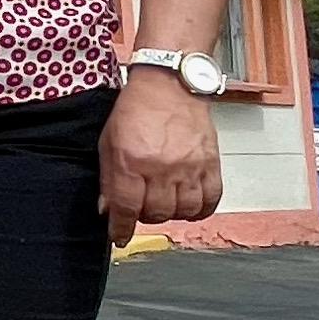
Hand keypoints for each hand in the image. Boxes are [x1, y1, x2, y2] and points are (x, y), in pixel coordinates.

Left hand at [100, 81, 221, 244]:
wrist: (169, 83)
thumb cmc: (137, 108)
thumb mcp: (108, 142)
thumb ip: (108, 178)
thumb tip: (108, 209)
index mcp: (131, 161)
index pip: (126, 209)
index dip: (121, 229)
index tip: (119, 236)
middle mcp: (162, 167)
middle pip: (156, 214)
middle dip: (145, 216)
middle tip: (142, 205)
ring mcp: (189, 166)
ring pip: (183, 211)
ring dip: (172, 212)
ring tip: (165, 200)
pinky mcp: (210, 162)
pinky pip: (210, 199)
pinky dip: (200, 209)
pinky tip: (189, 203)